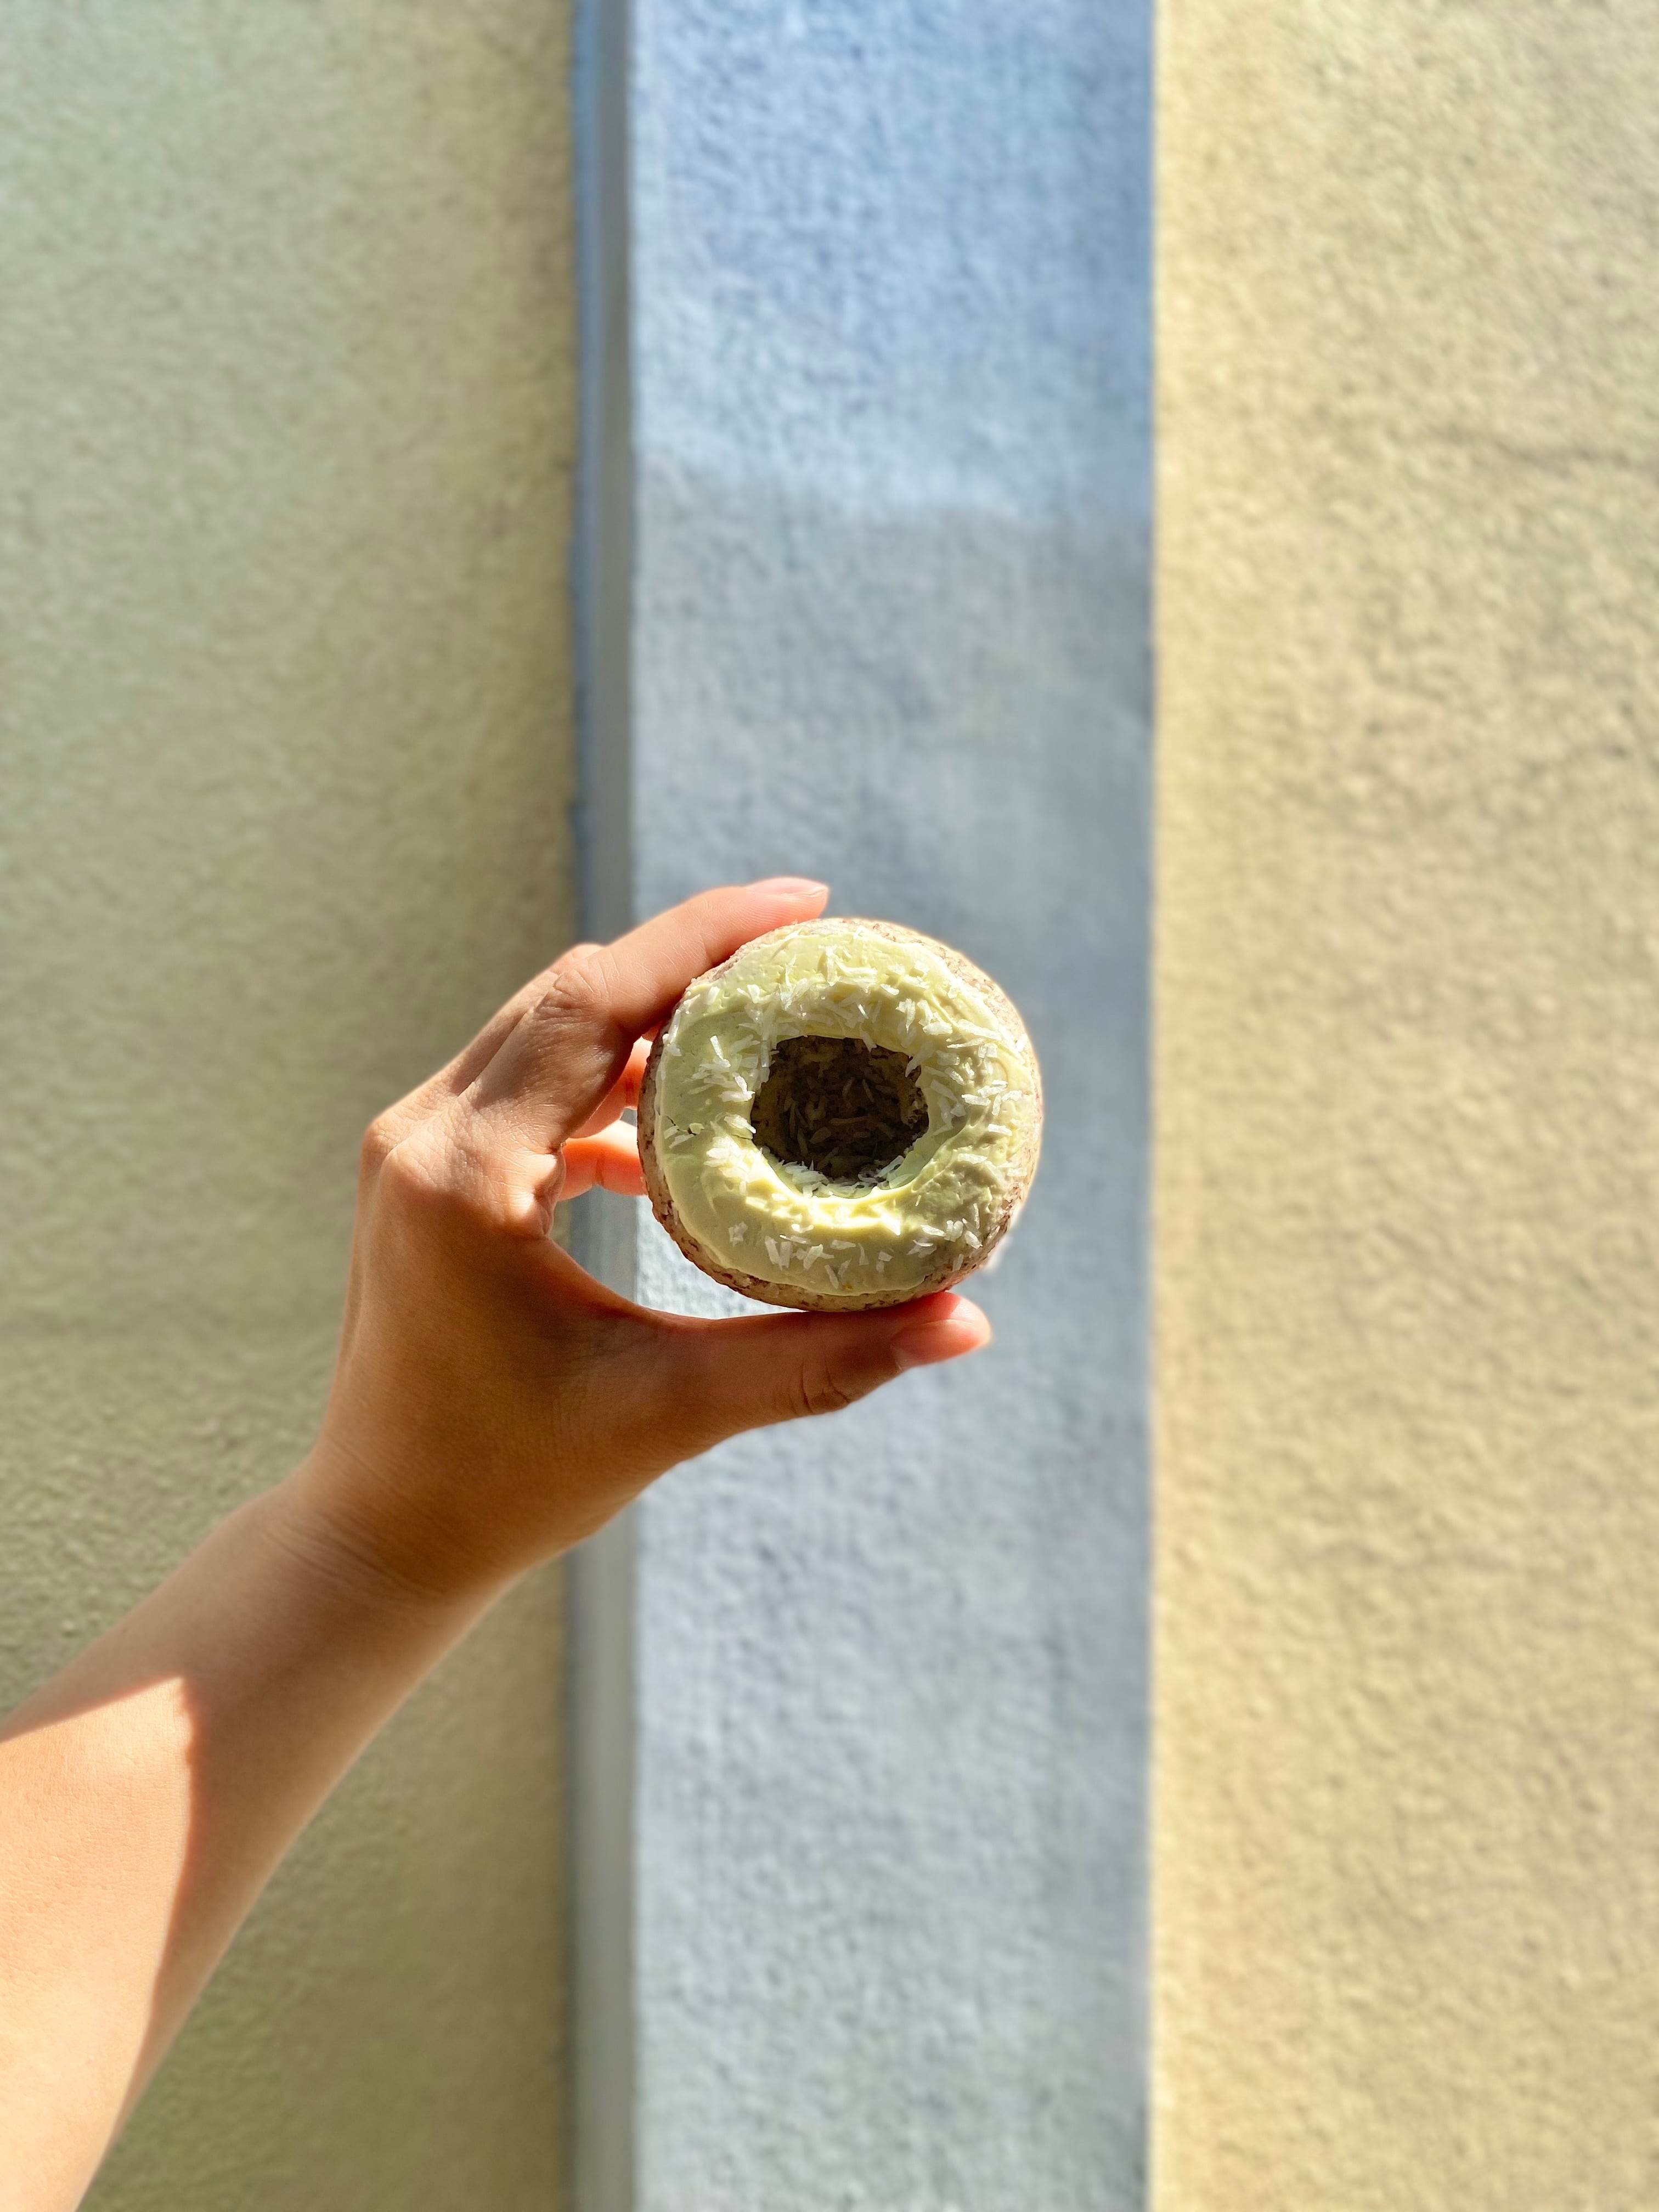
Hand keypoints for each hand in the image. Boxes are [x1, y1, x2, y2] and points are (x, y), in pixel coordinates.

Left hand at [282, 879, 989, 1602]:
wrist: (379, 1536)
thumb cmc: (511, 1485)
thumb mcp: (672, 1415)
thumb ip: (819, 1362)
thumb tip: (964, 1325)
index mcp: (468, 1176)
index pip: (594, 1001)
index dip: (703, 936)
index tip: (808, 902)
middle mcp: (424, 1138)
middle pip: (573, 992)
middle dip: (694, 956)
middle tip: (812, 948)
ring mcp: (413, 1148)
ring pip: (548, 1027)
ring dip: (652, 1011)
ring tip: (763, 1014)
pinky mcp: (424, 1172)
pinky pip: (530, 1080)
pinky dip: (612, 1075)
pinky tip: (681, 1118)